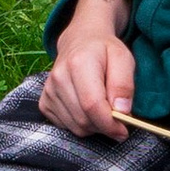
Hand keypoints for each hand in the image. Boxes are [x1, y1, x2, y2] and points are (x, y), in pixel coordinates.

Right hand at [42, 0, 136, 136]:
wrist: (79, 40)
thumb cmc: (104, 51)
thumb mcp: (123, 59)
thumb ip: (124, 84)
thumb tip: (121, 111)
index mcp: (79, 63)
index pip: (92, 104)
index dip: (110, 123)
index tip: (124, 130)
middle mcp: (58, 77)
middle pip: (83, 120)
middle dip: (104, 126)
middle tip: (117, 118)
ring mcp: (49, 90)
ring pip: (75, 127)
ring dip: (94, 126)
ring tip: (102, 109)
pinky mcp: (44, 101)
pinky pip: (65, 126)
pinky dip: (80, 124)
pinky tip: (86, 109)